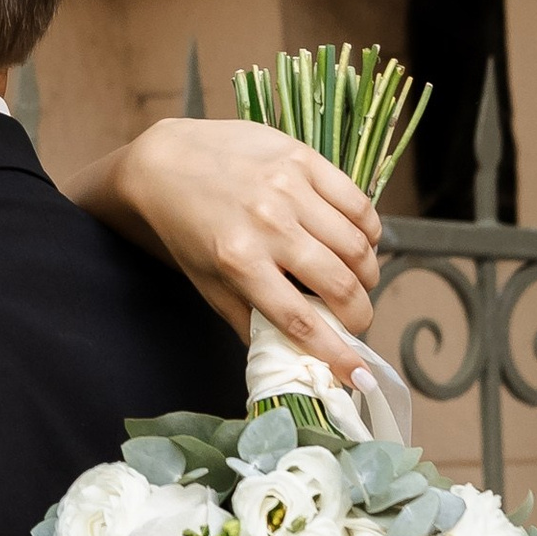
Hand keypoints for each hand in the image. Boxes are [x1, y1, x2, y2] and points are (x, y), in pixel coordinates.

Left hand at [106, 115, 380, 364]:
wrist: (166, 161)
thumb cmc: (187, 228)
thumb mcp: (207, 282)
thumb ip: (248, 319)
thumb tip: (290, 356)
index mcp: (239, 262)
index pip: (302, 320)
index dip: (338, 354)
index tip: (360, 376)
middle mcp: (268, 225)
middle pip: (340, 285)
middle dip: (359, 314)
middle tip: (357, 321)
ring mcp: (290, 189)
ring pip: (358, 246)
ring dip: (368, 275)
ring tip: (359, 284)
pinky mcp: (304, 159)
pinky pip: (358, 204)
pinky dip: (370, 231)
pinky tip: (360, 244)